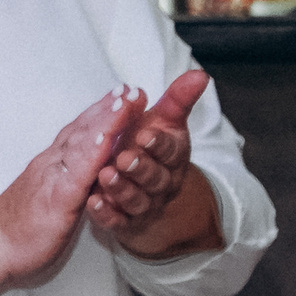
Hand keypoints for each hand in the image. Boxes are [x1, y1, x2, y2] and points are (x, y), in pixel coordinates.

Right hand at [0, 87, 137, 292]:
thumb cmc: (24, 227)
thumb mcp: (54, 198)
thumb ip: (70, 181)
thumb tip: (91, 172)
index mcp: (55, 165)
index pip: (81, 132)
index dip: (102, 112)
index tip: (123, 94)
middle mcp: (54, 164)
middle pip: (84, 129)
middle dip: (109, 107)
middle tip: (132, 88)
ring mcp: (54, 178)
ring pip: (82, 143)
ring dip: (105, 120)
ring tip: (126, 101)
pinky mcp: (57, 198)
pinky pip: (78, 172)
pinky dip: (93, 152)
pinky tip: (109, 138)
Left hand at [87, 72, 224, 256]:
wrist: (147, 188)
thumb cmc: (150, 147)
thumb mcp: (166, 121)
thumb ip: (179, 99)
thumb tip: (202, 74)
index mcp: (171, 158)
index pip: (170, 151)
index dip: (159, 144)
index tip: (146, 134)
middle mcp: (161, 183)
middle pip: (155, 179)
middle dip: (140, 168)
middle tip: (124, 157)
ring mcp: (143, 204)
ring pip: (137, 201)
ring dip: (122, 190)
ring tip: (105, 175)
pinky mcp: (125, 221)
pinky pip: (117, 221)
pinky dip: (107, 214)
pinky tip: (93, 202)